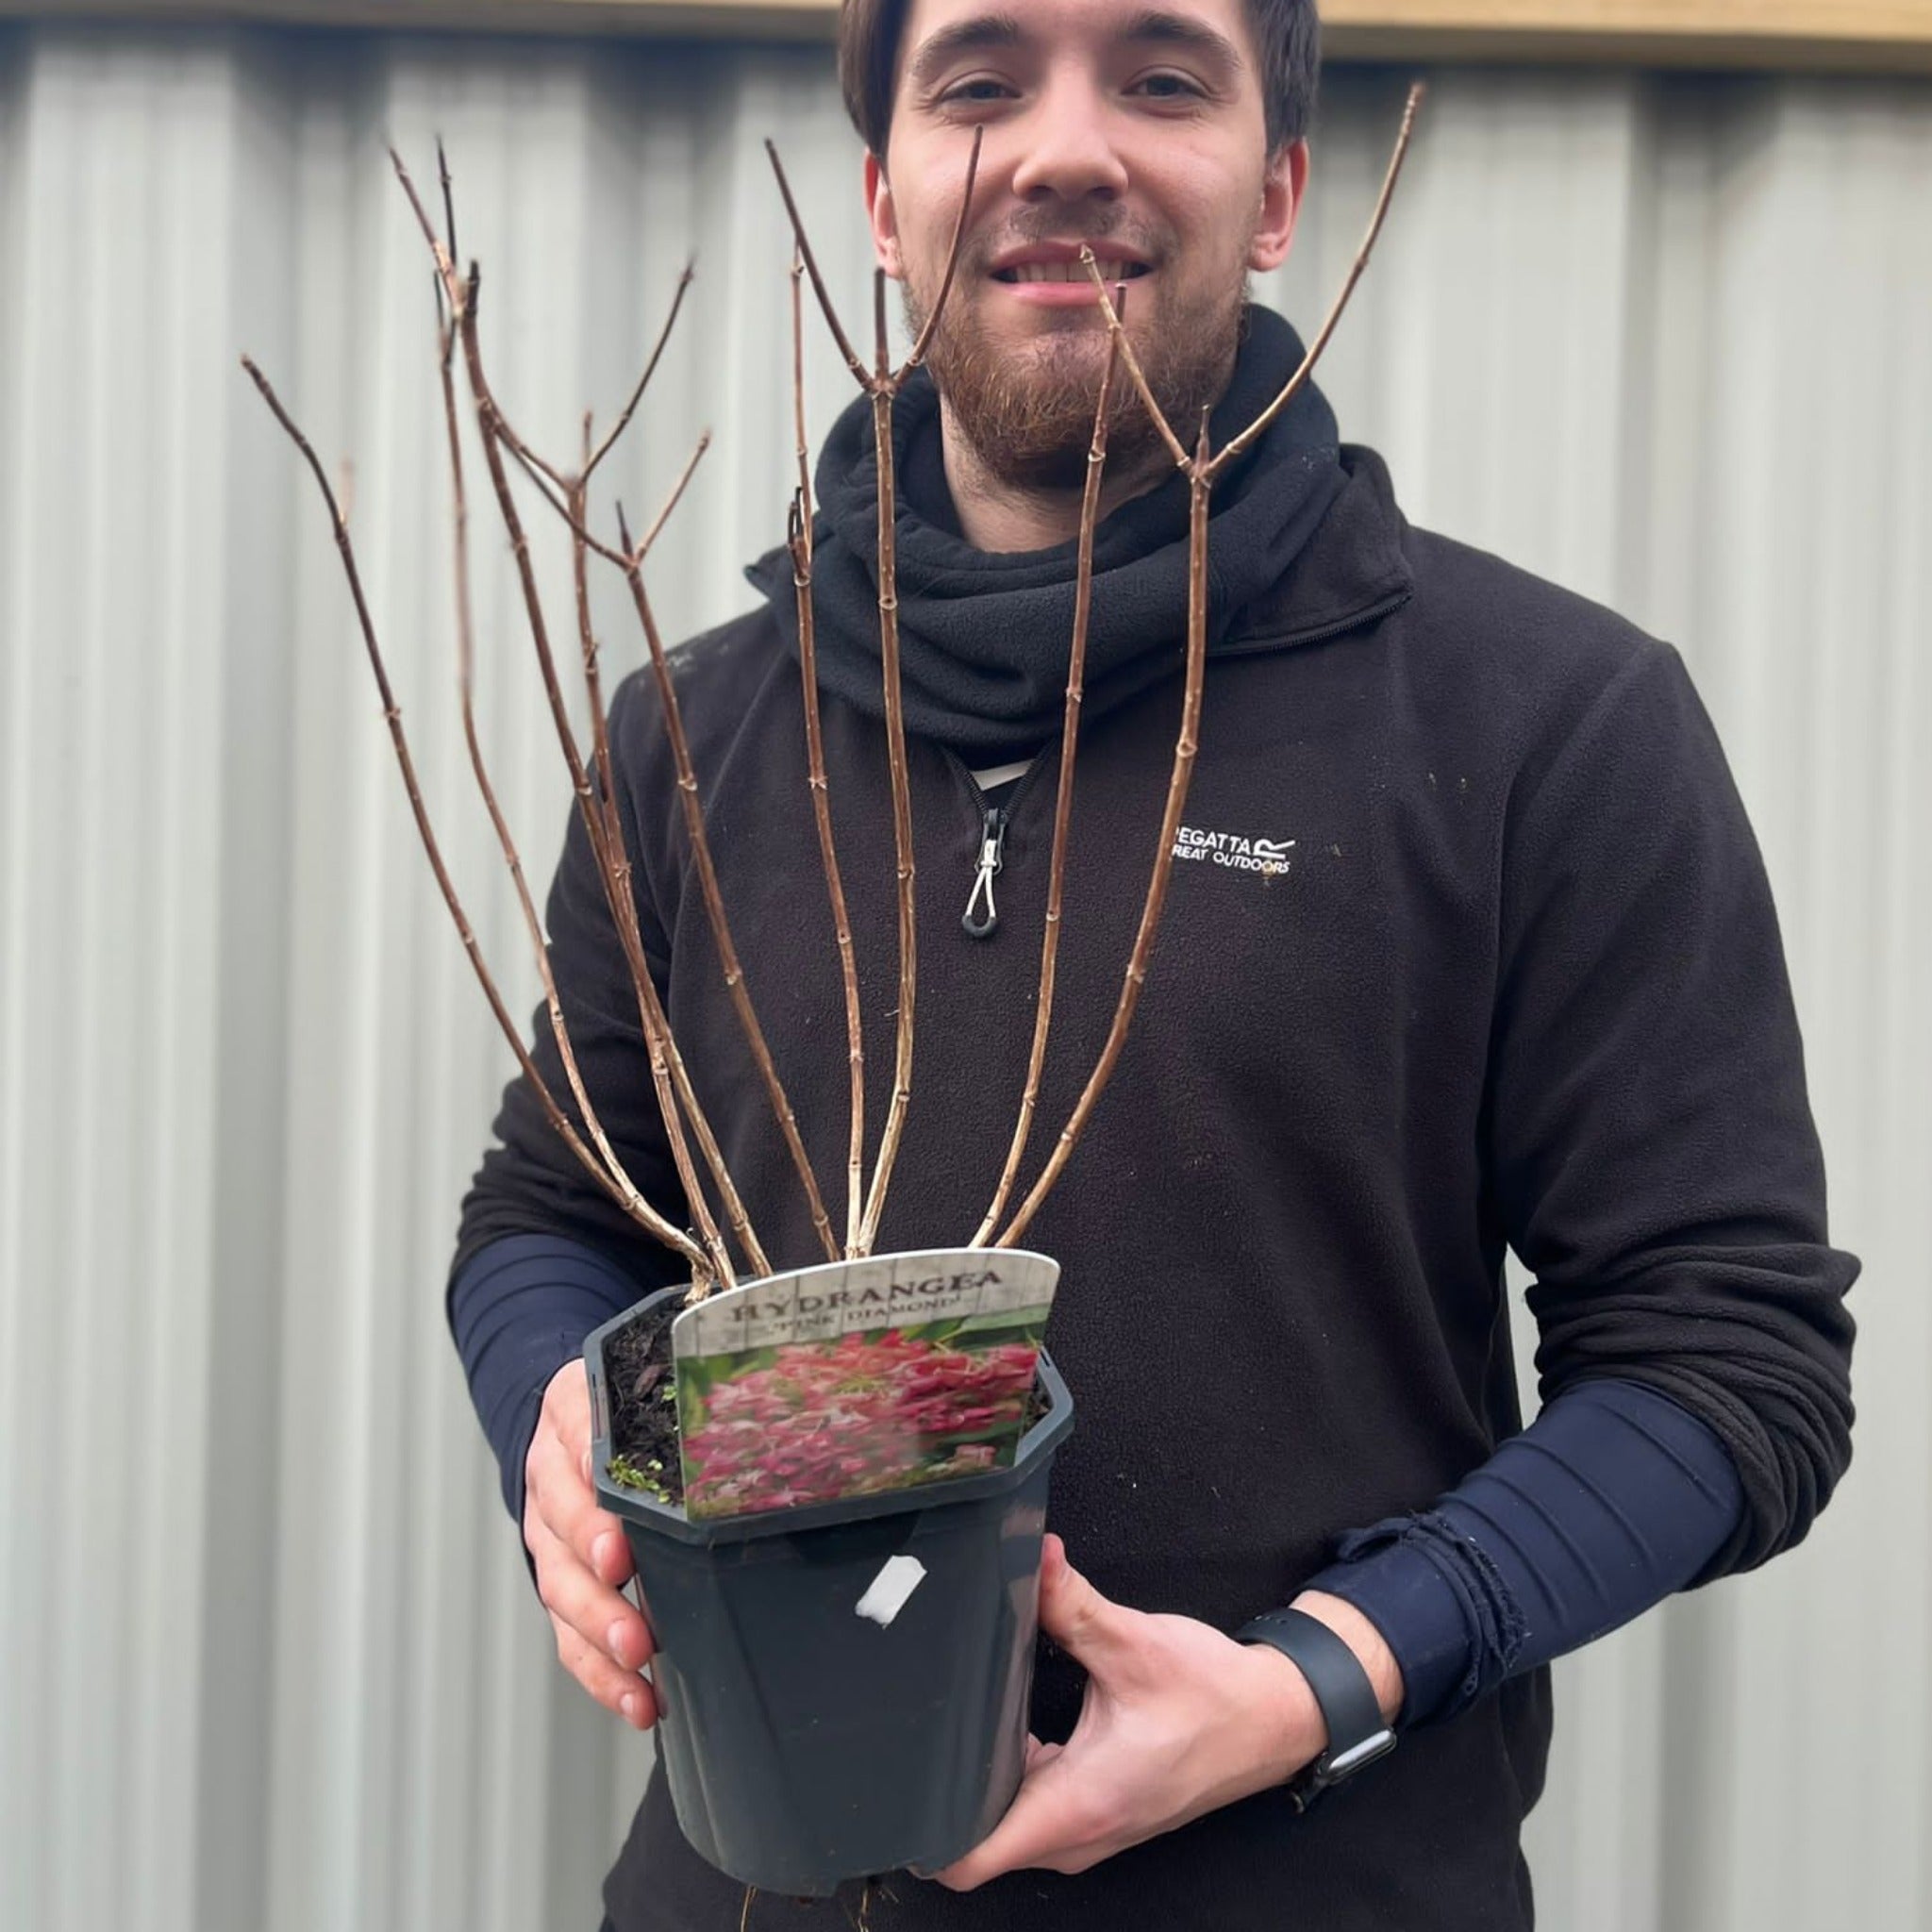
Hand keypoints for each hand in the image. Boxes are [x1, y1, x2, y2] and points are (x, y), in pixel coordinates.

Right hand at [523, 1358, 657, 1730]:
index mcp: (570, 1425)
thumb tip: (740, 1426)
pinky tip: (636, 1702)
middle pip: (564, 1549)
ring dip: (599, 1645)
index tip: (619, 1553)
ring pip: (562, 1598)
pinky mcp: (559, 1583)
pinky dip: (599, 1674)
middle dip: (600, 1600)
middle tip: (636, 1636)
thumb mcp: (632, 1385)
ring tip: (637, 1678)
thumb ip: (668, 1406)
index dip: (594, 1518)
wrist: (562, 1420)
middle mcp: (551, 1487)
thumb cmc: (618, 1408)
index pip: (573, 1471)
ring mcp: (551, 1540)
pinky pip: (568, 1636)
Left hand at [929, 1536, 1339, 1888]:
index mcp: (1079, 1804)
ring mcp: (1088, 1829)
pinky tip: (1004, 1723)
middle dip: (944, 1791)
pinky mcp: (1096, 1811)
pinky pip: (1032, 1807)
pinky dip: (1011, 1774)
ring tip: (956, 1719)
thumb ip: (1070, 1604)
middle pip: (978, 1839)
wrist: (1271, 1719)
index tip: (897, 1789)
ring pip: (1005, 1822)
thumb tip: (1029, 1559)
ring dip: (979, 1779)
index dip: (926, 1834)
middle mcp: (1078, 1833)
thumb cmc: (1214, 1696)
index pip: (974, 1858)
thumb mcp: (1135, 1642)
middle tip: (919, 1727)